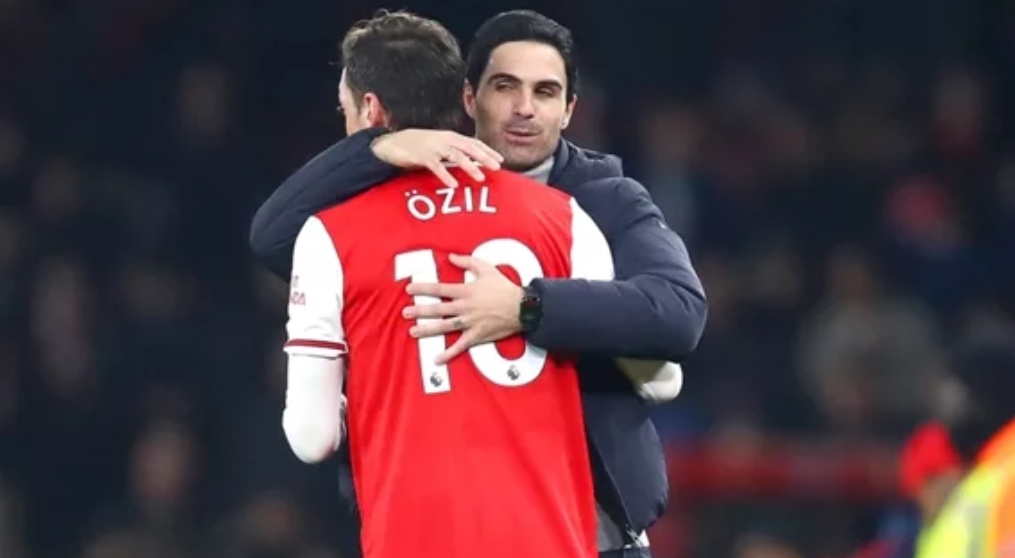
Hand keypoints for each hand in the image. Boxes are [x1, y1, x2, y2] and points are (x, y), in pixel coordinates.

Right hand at [371, 129, 503, 187]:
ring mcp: (433, 147)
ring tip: (480, 178)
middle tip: (497, 168)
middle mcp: (445, 140)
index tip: (501, 160)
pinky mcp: (421, 156)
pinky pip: (436, 166)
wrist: (392, 144)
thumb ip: (454, 153)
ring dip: (469, 166)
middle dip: (484, 157)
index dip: (488, 150)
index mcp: (451, 137)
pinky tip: (453, 185)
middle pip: (469, 147)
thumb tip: (473, 163)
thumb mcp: (439, 147)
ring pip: (455, 156)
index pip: (474, 143)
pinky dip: (445, 175)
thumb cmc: (418, 146)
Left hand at [403, 254, 522, 364]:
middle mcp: (465, 307)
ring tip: (413, 331)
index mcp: (466, 291)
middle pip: (438, 309)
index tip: (410, 290)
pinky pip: (460, 346)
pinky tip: (437, 359)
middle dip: (420, 311)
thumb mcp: (487, 268)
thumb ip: (467, 261)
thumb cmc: (504, 288)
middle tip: (405, 313)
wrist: (522, 307)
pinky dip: (449, 353)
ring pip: (445, 327)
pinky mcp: (477, 335)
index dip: (423, 289)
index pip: (439, 289)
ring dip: (428, 330)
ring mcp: (470, 323)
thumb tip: (451, 257)